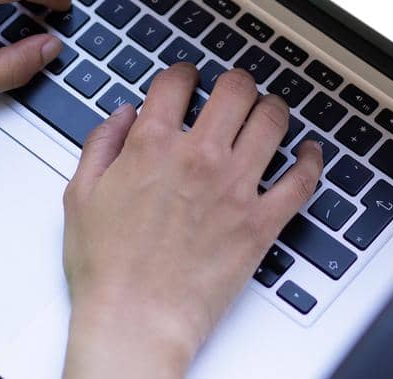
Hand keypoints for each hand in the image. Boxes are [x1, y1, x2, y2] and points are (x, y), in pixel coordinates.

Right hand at [61, 64, 323, 378]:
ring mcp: (236, 188)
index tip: (187, 78)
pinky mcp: (261, 222)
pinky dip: (311, 160)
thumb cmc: (107, 269)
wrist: (136, 320)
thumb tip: (122, 115)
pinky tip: (308, 153)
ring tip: (268, 111)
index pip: (178, 80)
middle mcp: (200, 157)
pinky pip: (301, 179)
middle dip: (235, 82)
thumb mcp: (81, 195)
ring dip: (272, 109)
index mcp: (153, 145)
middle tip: (234, 90)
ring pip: (272, 121)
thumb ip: (101, 144)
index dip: (184, 72)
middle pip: (235, 90)